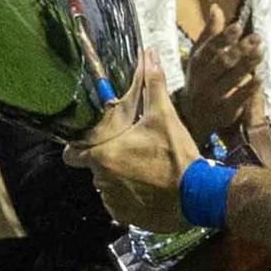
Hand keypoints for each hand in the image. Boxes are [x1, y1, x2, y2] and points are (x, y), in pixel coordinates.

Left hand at [65, 50, 200, 230]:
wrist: (198, 195)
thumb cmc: (176, 155)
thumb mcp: (165, 116)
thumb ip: (152, 85)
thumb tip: (149, 53)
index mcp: (103, 155)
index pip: (72, 153)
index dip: (78, 147)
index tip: (94, 142)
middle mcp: (101, 180)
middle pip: (94, 167)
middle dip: (108, 159)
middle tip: (131, 152)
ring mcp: (112, 202)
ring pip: (106, 186)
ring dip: (118, 178)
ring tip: (144, 171)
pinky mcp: (125, 217)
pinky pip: (118, 204)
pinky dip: (129, 196)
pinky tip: (149, 188)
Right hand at [180, 2, 262, 142]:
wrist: (192, 117)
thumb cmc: (200, 79)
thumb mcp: (200, 56)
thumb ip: (210, 33)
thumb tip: (216, 7)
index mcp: (197, 63)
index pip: (209, 48)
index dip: (223, 37)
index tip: (238, 26)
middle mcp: (203, 79)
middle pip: (222, 62)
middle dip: (240, 49)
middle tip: (257, 38)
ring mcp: (213, 96)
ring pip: (231, 79)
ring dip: (247, 64)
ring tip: (261, 51)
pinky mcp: (225, 111)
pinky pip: (238, 98)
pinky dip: (250, 87)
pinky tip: (261, 76)